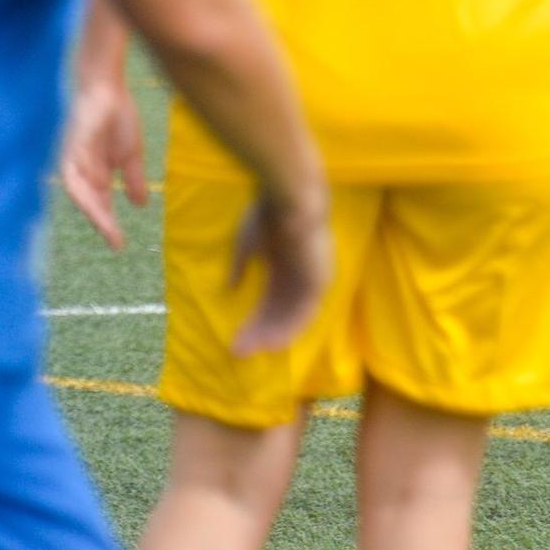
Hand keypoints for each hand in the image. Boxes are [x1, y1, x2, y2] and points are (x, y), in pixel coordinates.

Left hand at [59, 78, 148, 249]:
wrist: (107, 87)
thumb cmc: (116, 118)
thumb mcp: (131, 154)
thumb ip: (133, 179)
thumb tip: (141, 205)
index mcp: (92, 174)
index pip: (98, 204)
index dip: (108, 224)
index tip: (120, 245)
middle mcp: (79, 169)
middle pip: (86, 201)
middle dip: (100, 221)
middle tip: (115, 240)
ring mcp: (74, 155)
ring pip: (76, 188)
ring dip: (90, 206)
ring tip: (105, 222)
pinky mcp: (74, 140)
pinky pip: (75, 164)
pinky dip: (86, 177)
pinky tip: (100, 185)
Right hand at [228, 192, 334, 356]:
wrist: (289, 197)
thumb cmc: (267, 214)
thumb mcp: (248, 245)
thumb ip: (241, 267)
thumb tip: (230, 287)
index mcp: (285, 267)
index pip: (270, 303)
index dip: (253, 322)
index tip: (234, 340)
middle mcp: (300, 276)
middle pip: (279, 314)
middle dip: (259, 333)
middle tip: (237, 352)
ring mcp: (312, 278)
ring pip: (293, 317)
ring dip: (272, 335)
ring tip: (251, 351)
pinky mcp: (319, 279)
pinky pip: (306, 312)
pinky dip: (290, 328)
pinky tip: (272, 343)